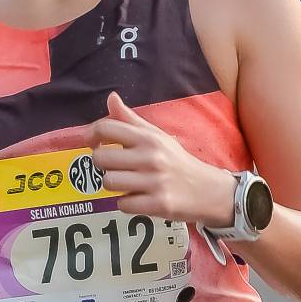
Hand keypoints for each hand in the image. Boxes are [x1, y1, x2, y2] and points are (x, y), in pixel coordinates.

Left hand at [88, 94, 238, 228]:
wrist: (209, 190)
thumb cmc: (177, 161)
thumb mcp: (158, 136)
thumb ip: (131, 120)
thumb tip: (110, 97)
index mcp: (149, 138)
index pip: (106, 128)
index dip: (91, 135)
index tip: (94, 143)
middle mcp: (151, 157)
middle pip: (100, 158)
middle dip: (103, 165)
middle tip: (117, 167)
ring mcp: (155, 182)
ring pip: (108, 182)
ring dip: (115, 185)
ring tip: (129, 183)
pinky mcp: (158, 204)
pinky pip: (123, 204)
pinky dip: (127, 203)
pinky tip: (140, 198)